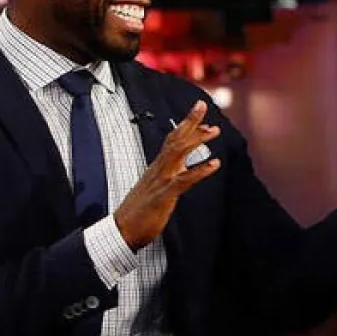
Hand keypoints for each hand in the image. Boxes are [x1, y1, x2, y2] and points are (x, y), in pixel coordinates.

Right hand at [114, 100, 221, 250]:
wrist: (121, 230)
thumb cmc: (140, 211)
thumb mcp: (157, 188)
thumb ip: (170, 176)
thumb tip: (182, 169)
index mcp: (158, 167)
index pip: (172, 140)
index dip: (186, 127)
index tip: (201, 116)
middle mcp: (159, 169)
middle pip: (174, 139)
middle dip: (189, 121)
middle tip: (202, 105)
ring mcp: (161, 180)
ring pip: (178, 153)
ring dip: (197, 139)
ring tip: (215, 130)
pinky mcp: (164, 195)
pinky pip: (184, 180)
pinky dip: (200, 170)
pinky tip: (215, 163)